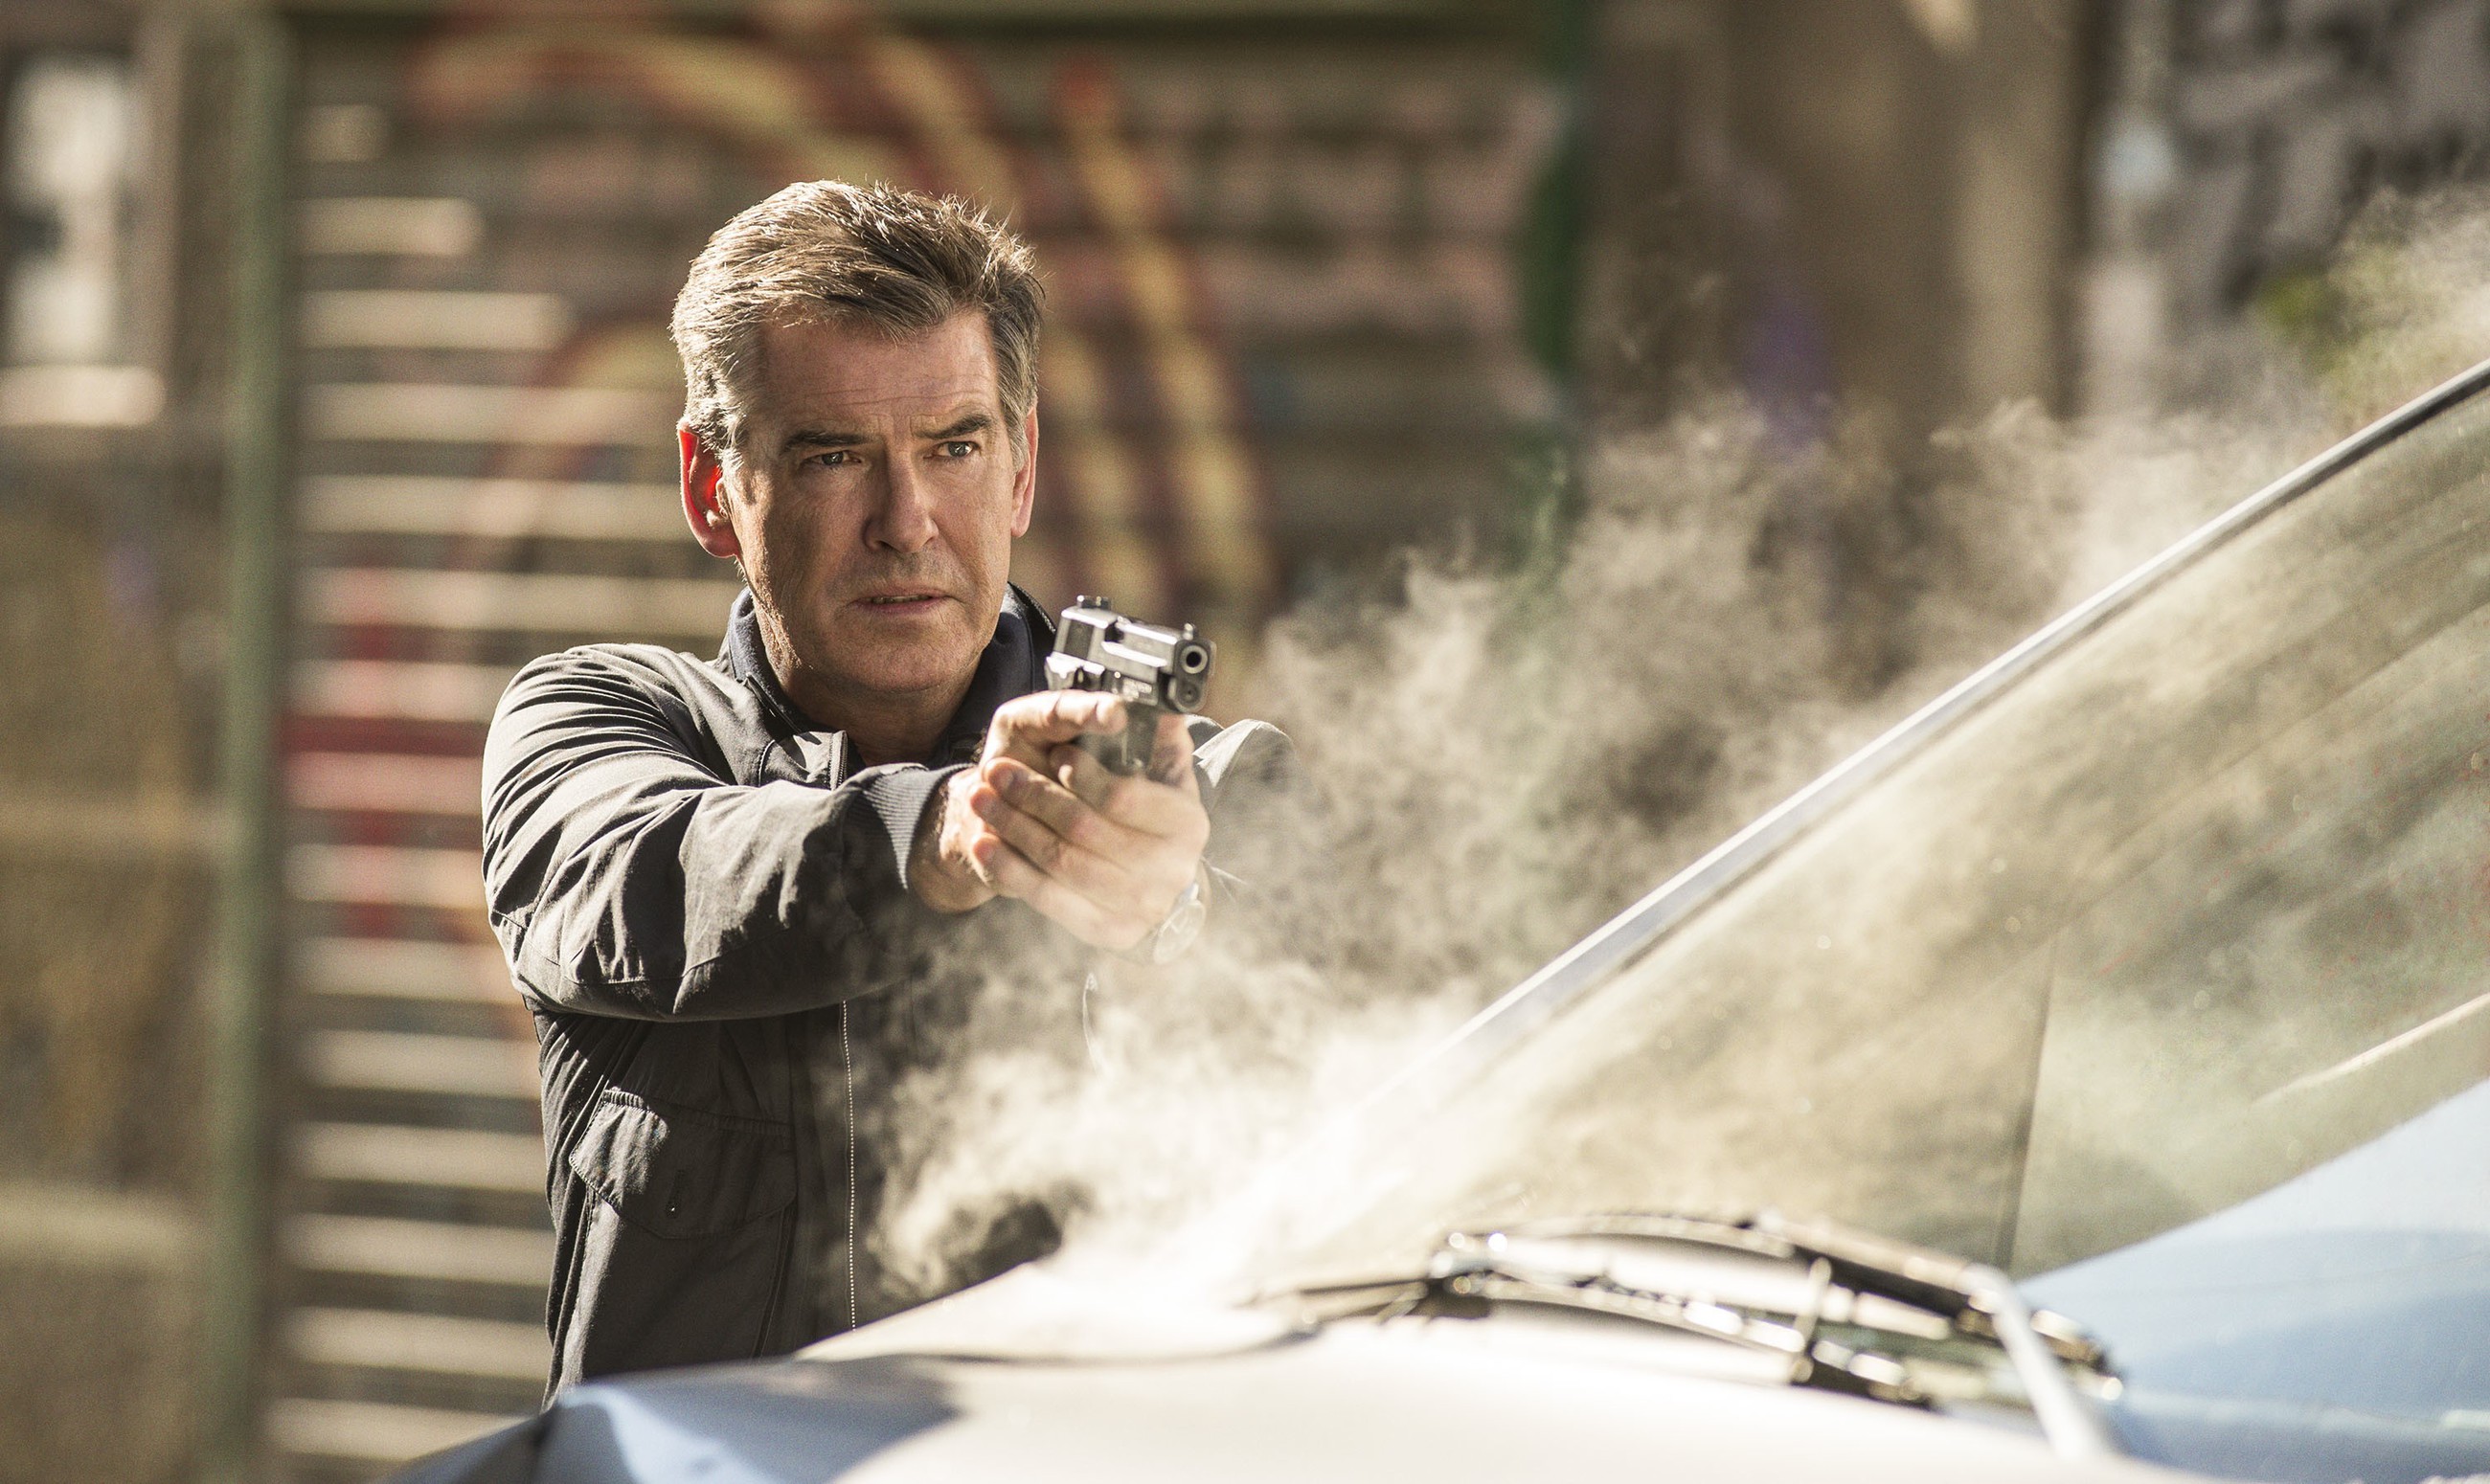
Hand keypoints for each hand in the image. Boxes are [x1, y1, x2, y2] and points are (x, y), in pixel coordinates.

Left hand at [911, 691, 1208, 951]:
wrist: (1121, 867)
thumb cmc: (1124, 805)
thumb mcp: (1141, 761)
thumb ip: (1142, 731)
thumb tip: (1138, 707)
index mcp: (1187, 820)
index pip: (1124, 796)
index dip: (1085, 775)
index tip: (1057, 755)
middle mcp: (1172, 866)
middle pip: (1085, 828)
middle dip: (1033, 794)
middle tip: (996, 769)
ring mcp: (1144, 905)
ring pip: (1061, 860)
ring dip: (1013, 825)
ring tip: (981, 797)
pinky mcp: (1112, 931)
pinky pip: (1050, 900)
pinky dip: (1010, 868)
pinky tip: (984, 843)